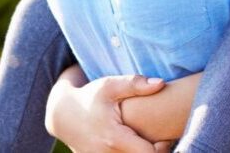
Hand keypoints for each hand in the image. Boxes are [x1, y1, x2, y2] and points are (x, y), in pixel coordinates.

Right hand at [46, 73, 165, 151]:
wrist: (62, 114)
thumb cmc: (90, 97)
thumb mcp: (111, 85)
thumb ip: (135, 84)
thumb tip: (160, 83)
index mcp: (114, 138)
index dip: (162, 147)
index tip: (166, 136)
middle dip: (155, 152)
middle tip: (162, 139)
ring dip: (141, 152)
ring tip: (149, 142)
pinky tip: (135, 144)